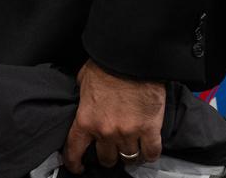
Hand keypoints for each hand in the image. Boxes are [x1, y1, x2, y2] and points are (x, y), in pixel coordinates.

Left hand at [63, 59, 163, 173]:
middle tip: (110, 150)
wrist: (131, 59)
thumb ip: (82, 99)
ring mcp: (129, 132)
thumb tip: (82, 103)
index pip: (75, 149)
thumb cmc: (106, 65)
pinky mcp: (150, 129)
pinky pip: (151, 153)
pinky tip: (146, 150)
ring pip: (129, 158)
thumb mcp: (82, 81)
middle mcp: (106, 131)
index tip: (78, 167)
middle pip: (106, 158)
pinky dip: (149, 155)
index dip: (75, 162)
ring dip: (129, 155)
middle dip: (107, 156)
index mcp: (86, 119)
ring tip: (130, 149)